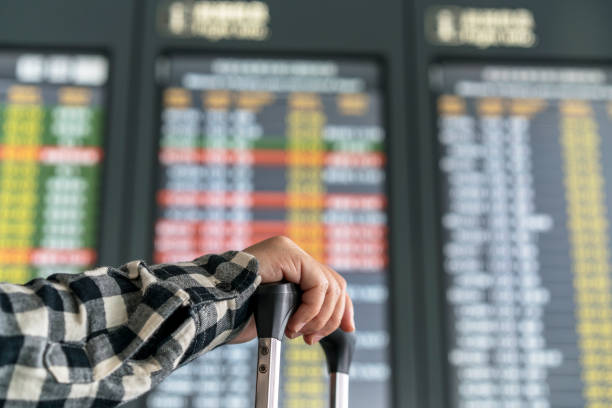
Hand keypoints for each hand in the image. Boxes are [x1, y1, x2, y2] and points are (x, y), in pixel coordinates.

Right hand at [229, 236, 354, 344]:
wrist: (213, 306)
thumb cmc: (237, 314)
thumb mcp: (279, 314)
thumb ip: (303, 309)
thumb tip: (332, 323)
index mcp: (290, 266)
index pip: (329, 283)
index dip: (342, 308)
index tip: (348, 329)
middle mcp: (292, 254)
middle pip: (335, 284)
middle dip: (331, 317)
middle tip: (312, 339)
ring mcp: (289, 251)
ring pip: (330, 286)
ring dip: (318, 318)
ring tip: (296, 332)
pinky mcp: (287, 253)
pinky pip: (317, 285)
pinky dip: (310, 310)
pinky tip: (293, 325)